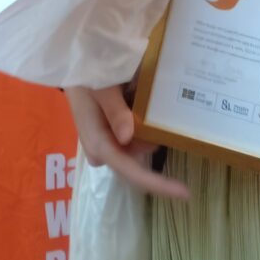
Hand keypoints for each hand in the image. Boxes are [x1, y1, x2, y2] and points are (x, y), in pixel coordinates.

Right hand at [65, 85, 189, 199]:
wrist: (74, 67)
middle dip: (153, 141)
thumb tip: (127, 138)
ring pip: (137, 149)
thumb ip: (113, 110)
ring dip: (148, 130)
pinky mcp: (109, 136)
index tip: (184, 192)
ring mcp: (105, 144)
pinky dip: (143, 126)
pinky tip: (140, 100)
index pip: (128, 170)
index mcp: (97, 142)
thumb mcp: (100, 87)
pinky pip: (133, 139)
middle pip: (136, 162)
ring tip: (142, 94)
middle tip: (155, 104)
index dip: (157, 183)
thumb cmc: (85, 76)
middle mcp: (100, 150)